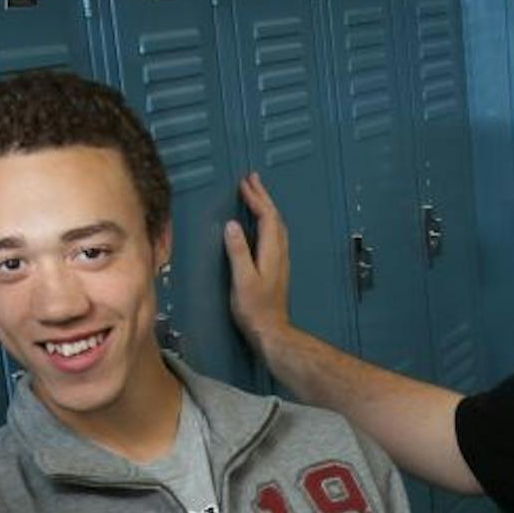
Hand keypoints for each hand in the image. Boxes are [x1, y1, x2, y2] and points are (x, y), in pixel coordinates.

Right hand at [224, 171, 291, 352]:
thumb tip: (232, 226)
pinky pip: (275, 235)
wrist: (271, 332)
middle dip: (263, 197)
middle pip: (275, 217)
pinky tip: (261, 224)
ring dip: (267, 208)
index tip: (244, 184)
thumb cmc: (255, 310)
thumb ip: (238, 252)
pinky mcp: (277, 268)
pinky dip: (267, 222)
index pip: (267, 217)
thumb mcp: (242, 280)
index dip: (256, 199)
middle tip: (252, 180)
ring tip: (256, 195)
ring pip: (277, 226)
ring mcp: (281, 261)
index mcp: (271, 252)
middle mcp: (280, 253)